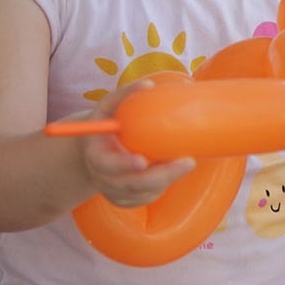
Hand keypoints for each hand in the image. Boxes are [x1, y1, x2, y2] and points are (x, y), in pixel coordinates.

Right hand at [80, 80, 195, 207]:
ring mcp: (114, 193)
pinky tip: (171, 172)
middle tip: (189, 161)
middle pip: (132, 185)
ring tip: (186, 162)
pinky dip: (162, 186)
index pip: (108, 165)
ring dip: (167, 179)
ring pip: (145, 193)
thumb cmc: (106, 125)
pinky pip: (147, 197)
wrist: (95, 152)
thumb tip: (149, 84)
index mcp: (96, 157)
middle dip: (163, 175)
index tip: (142, 161)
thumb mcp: (107, 107)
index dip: (124, 165)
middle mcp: (104, 179)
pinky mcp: (126, 200)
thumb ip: (124, 95)